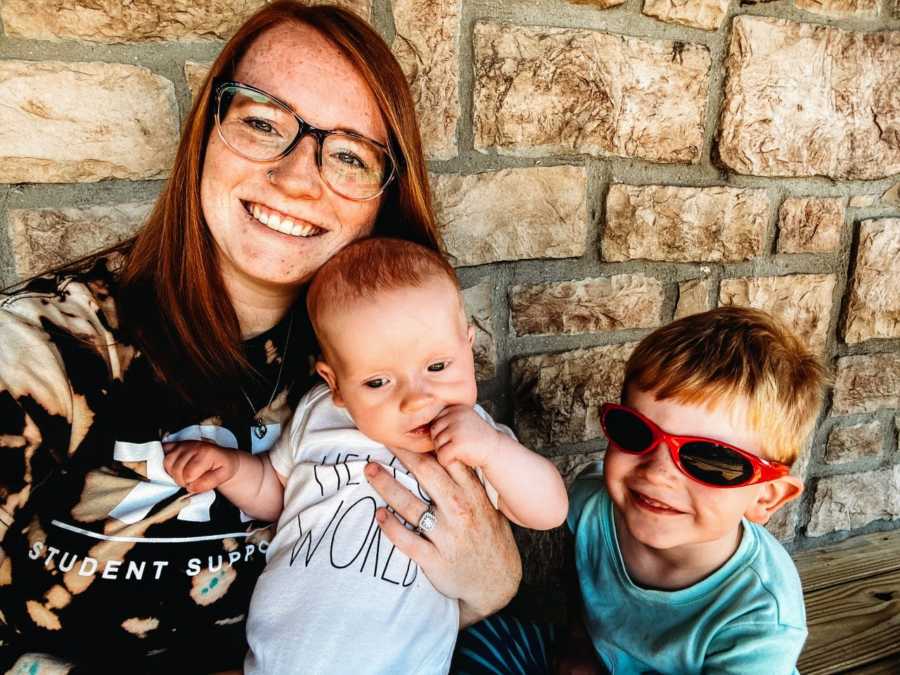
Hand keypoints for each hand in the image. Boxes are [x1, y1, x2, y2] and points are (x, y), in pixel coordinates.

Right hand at [163, 441, 239, 492]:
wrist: (224, 458)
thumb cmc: (222, 467)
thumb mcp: (223, 477)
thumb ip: (207, 484)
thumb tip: (191, 487)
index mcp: (205, 453)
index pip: (188, 475)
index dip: (191, 483)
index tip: (198, 482)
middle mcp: (192, 446)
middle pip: (176, 470)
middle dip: (183, 480)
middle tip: (192, 479)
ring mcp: (183, 444)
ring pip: (167, 463)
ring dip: (174, 472)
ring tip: (184, 473)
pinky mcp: (175, 444)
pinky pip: (162, 452)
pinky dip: (166, 462)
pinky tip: (174, 467)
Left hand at [365, 448, 520, 625]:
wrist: (498, 584)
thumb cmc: (490, 540)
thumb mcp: (490, 508)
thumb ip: (471, 484)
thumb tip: (451, 455)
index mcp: (474, 495)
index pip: (449, 460)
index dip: (427, 442)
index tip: (410, 429)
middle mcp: (461, 511)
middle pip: (427, 474)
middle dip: (403, 454)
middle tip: (383, 438)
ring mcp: (448, 536)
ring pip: (411, 505)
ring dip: (387, 485)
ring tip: (371, 471)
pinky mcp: (435, 560)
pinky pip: (408, 541)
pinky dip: (391, 527)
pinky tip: (379, 515)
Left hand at [430, 405, 499, 468]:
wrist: (496, 450)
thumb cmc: (476, 438)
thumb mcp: (462, 421)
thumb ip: (446, 420)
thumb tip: (418, 425)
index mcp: (455, 408)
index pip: (435, 421)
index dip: (441, 434)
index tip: (454, 438)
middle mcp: (455, 415)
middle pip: (433, 433)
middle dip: (441, 443)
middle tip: (455, 447)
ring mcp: (456, 429)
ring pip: (436, 445)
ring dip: (445, 453)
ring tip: (459, 451)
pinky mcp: (457, 444)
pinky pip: (442, 456)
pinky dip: (448, 461)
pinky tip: (459, 458)